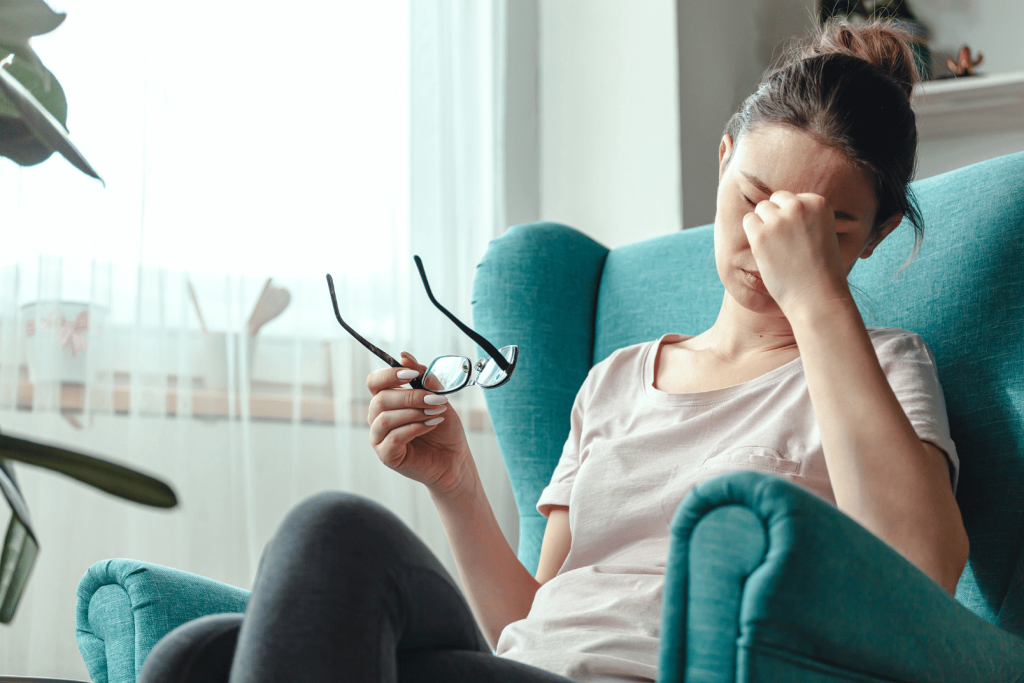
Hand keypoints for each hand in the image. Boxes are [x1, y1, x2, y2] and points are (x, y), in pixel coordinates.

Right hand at [366, 352, 471, 495]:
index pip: (374, 382)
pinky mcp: (386, 456)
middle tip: (435, 399)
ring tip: (435, 413)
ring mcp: (379, 438)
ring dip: (414, 412)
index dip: (389, 375)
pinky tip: (431, 424)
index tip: (412, 375)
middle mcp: (378, 418)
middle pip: (380, 399)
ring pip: (385, 418)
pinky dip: (414, 428)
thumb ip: (422, 377)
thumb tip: (405, 357)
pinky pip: (393, 438)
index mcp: (387, 400)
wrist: (454, 458)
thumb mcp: (437, 396)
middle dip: (411, 397)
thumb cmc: (443, 427)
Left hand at [741, 190, 851, 315]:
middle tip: (783, 243)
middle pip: (775, 200)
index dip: (791, 218)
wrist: (817, 296)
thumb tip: (779, 208)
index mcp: (818, 203)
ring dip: (763, 225)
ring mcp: (779, 219)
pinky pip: (748, 221)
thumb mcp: (823, 233)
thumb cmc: (821, 270)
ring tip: (776, 248)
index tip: (797, 238)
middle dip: (775, 218)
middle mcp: (799, 206)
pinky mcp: (761, 234)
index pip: (793, 199)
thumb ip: (805, 217)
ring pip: (761, 209)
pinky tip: (765, 250)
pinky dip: (752, 234)